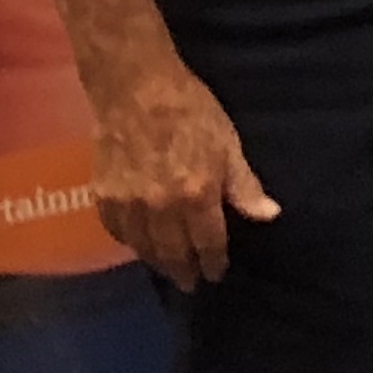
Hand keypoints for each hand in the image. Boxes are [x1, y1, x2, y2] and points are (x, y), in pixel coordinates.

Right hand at [92, 52, 278, 284]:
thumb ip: (244, 185)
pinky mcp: (103, 197)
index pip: (208, 243)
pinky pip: (117, 233)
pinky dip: (131, 243)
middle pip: (173, 253)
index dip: (214, 262)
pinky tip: (140, 243)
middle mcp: (161, 209)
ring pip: (144, 248)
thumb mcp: (228, 144)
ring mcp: (129, 205)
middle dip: (185, 271)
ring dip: (158, 262)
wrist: (136, 88)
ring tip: (168, 267)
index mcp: (196, 196)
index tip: (217, 274)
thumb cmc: (191, 111)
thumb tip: (269, 216)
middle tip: (191, 283)